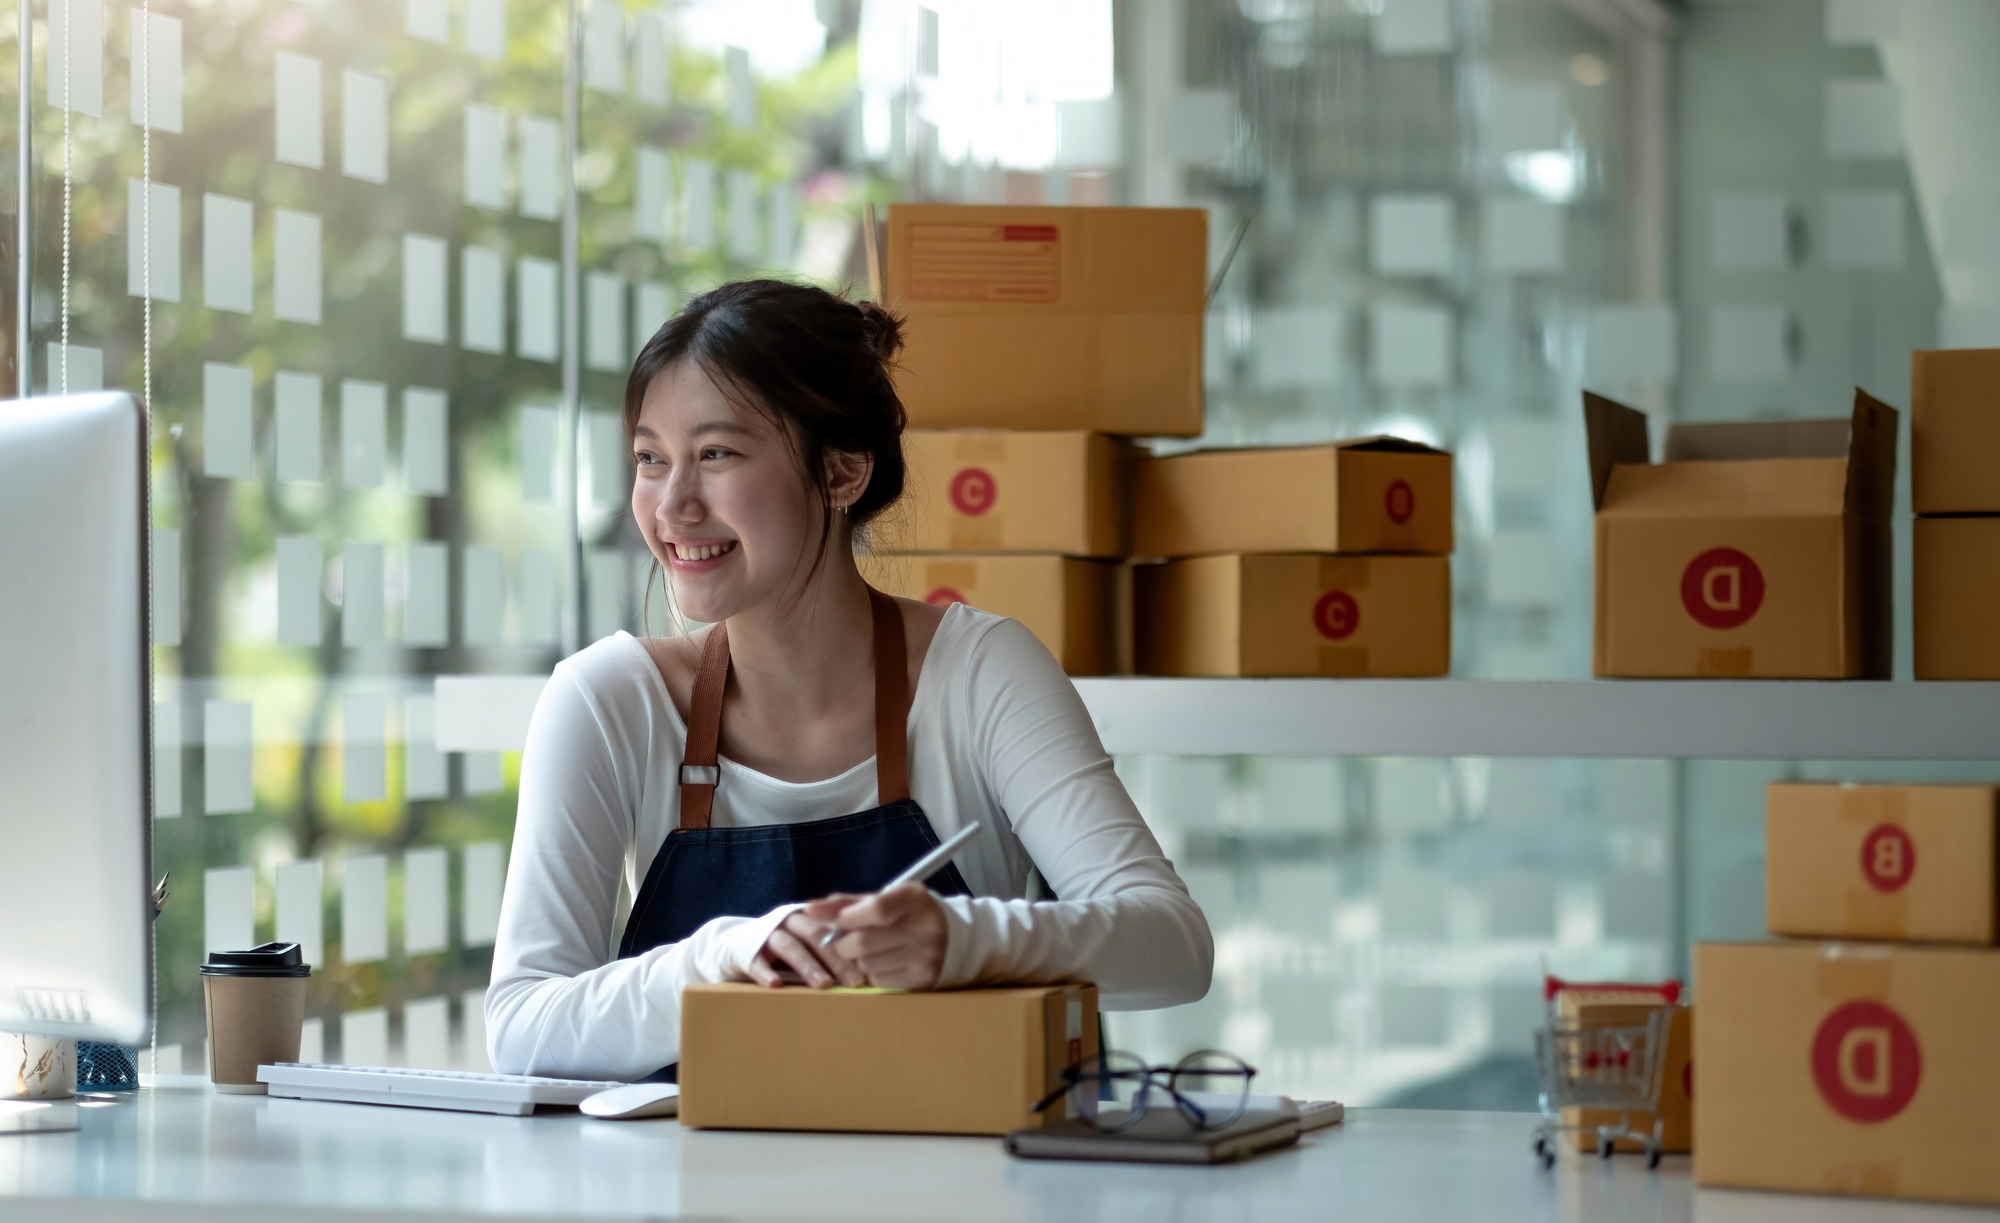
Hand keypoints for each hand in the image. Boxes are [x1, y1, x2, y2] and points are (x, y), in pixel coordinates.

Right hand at [748, 909, 866, 989]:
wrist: (734, 943)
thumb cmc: (785, 948)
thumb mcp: (810, 943)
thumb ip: (834, 950)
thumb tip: (870, 975)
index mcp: (811, 917)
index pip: (836, 926)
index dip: (854, 945)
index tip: (872, 967)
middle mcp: (790, 921)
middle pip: (817, 935)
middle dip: (838, 959)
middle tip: (855, 982)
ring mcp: (767, 934)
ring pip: (790, 946)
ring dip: (808, 965)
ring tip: (824, 985)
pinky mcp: (746, 951)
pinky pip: (756, 961)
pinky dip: (765, 973)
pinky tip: (776, 985)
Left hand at [804, 884, 947, 990]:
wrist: (952, 940)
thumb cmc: (907, 916)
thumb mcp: (885, 900)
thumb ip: (848, 904)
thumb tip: (810, 910)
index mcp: (914, 898)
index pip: (876, 908)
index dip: (846, 916)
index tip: (831, 920)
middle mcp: (925, 927)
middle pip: (862, 942)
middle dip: (843, 944)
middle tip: (844, 941)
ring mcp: (926, 956)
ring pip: (867, 965)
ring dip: (857, 961)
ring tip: (870, 951)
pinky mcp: (923, 980)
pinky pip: (879, 981)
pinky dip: (872, 974)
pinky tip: (884, 963)